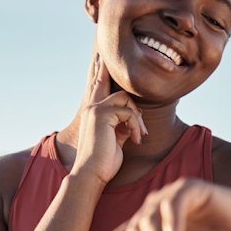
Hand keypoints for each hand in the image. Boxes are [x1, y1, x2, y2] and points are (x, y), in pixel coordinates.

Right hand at [70, 53, 148, 185]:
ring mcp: (95, 109)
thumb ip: (122, 124)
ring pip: (126, 100)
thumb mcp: (116, 139)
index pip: (98, 87)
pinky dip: (137, 125)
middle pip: (116, 89)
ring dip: (137, 119)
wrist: (92, 173)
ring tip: (139, 136)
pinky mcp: (102, 114)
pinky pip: (129, 111)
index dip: (101, 73)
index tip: (102, 57)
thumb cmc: (104, 162)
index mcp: (92, 113)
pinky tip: (136, 139)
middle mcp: (91, 108)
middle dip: (129, 102)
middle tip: (137, 122)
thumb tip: (134, 117)